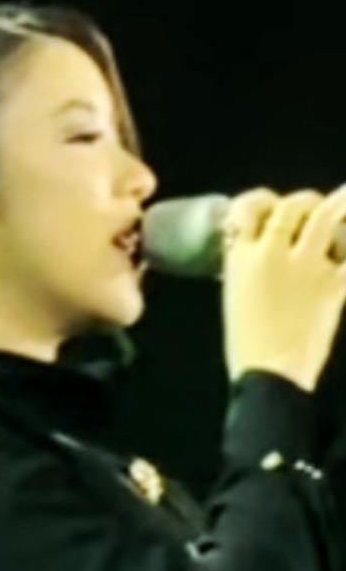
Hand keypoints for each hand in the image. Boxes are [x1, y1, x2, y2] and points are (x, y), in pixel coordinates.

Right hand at [223, 186, 345, 390]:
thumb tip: (259, 245)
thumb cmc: (246, 338)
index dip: (262, 199)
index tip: (272, 204)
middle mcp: (272, 253)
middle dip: (305, 201)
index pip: (249, 209)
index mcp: (241, 255)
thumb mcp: (234, 291)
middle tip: (316, 203)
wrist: (271, 372)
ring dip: (338, 204)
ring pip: (323, 221)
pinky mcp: (333, 286)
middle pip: (290, 208)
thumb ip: (245, 263)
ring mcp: (306, 267)